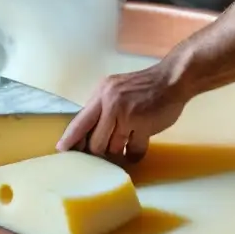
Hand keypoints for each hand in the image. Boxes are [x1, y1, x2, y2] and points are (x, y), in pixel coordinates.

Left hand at [56, 61, 189, 163]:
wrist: (173, 79)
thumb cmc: (145, 87)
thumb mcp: (117, 90)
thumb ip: (103, 108)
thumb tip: (89, 136)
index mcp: (101, 93)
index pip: (80, 121)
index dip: (70, 139)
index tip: (61, 151)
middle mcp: (110, 103)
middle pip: (95, 142)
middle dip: (100, 152)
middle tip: (105, 154)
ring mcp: (126, 114)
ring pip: (113, 148)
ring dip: (120, 151)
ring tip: (127, 142)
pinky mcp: (142, 125)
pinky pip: (133, 151)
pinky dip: (134, 153)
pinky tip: (139, 144)